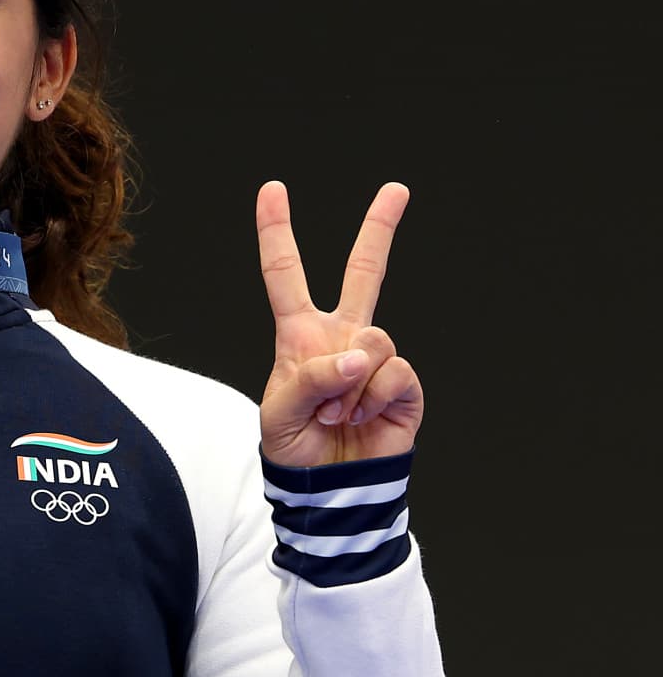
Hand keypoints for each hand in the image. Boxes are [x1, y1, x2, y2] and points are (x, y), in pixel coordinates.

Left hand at [256, 181, 422, 466]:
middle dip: (380, 229)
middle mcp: (341, 337)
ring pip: (374, 340)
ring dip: (350, 385)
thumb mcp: (281, 412)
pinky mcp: (404, 386)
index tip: (272, 189)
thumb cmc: (296, 446)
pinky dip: (374, 398)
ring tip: (335, 413)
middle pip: (363, 273)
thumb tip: (358, 357)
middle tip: (397, 189)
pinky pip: (395, 373)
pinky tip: (363, 417)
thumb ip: (310, 379)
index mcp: (300, 334)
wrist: (330, 487)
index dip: (277, 231)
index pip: (286, 274)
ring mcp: (375, 359)